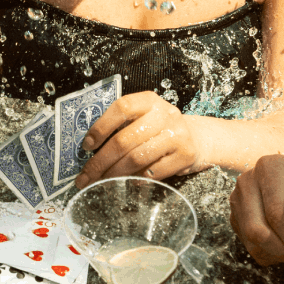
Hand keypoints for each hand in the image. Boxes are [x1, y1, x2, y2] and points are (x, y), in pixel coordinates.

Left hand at [76, 91, 203, 186]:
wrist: (198, 138)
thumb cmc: (161, 129)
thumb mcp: (145, 117)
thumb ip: (122, 126)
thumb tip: (91, 149)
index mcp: (149, 100)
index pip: (121, 108)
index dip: (101, 127)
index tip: (87, 145)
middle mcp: (165, 114)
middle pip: (124, 139)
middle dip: (100, 161)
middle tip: (86, 176)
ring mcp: (177, 134)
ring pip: (136, 158)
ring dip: (114, 173)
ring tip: (102, 181)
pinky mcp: (185, 155)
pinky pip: (153, 172)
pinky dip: (135, 179)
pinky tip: (126, 182)